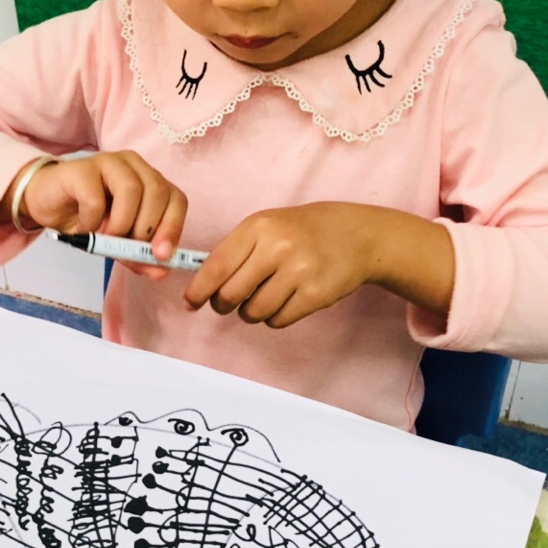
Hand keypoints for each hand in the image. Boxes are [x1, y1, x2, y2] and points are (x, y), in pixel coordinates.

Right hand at [7, 151, 187, 278]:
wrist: (47, 204)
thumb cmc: (88, 219)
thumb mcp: (118, 243)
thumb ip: (139, 255)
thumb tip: (162, 272)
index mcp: (149, 180)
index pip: (176, 199)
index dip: (173, 227)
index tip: (161, 255)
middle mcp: (134, 166)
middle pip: (157, 191)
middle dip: (147, 228)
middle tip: (128, 248)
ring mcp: (108, 162)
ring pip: (131, 190)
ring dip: (122, 224)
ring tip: (106, 238)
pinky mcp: (81, 169)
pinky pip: (95, 199)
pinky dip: (92, 222)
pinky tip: (83, 228)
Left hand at [185, 202, 454, 327]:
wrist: (357, 234)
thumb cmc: (303, 231)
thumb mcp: (268, 226)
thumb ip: (236, 251)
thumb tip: (203, 285)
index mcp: (258, 226)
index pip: (217, 266)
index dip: (199, 290)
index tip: (191, 303)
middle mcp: (277, 247)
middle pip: (231, 294)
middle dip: (224, 304)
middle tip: (228, 303)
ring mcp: (298, 271)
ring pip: (253, 312)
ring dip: (251, 313)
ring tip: (263, 297)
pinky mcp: (315, 294)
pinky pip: (277, 320)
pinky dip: (274, 318)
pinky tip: (285, 300)